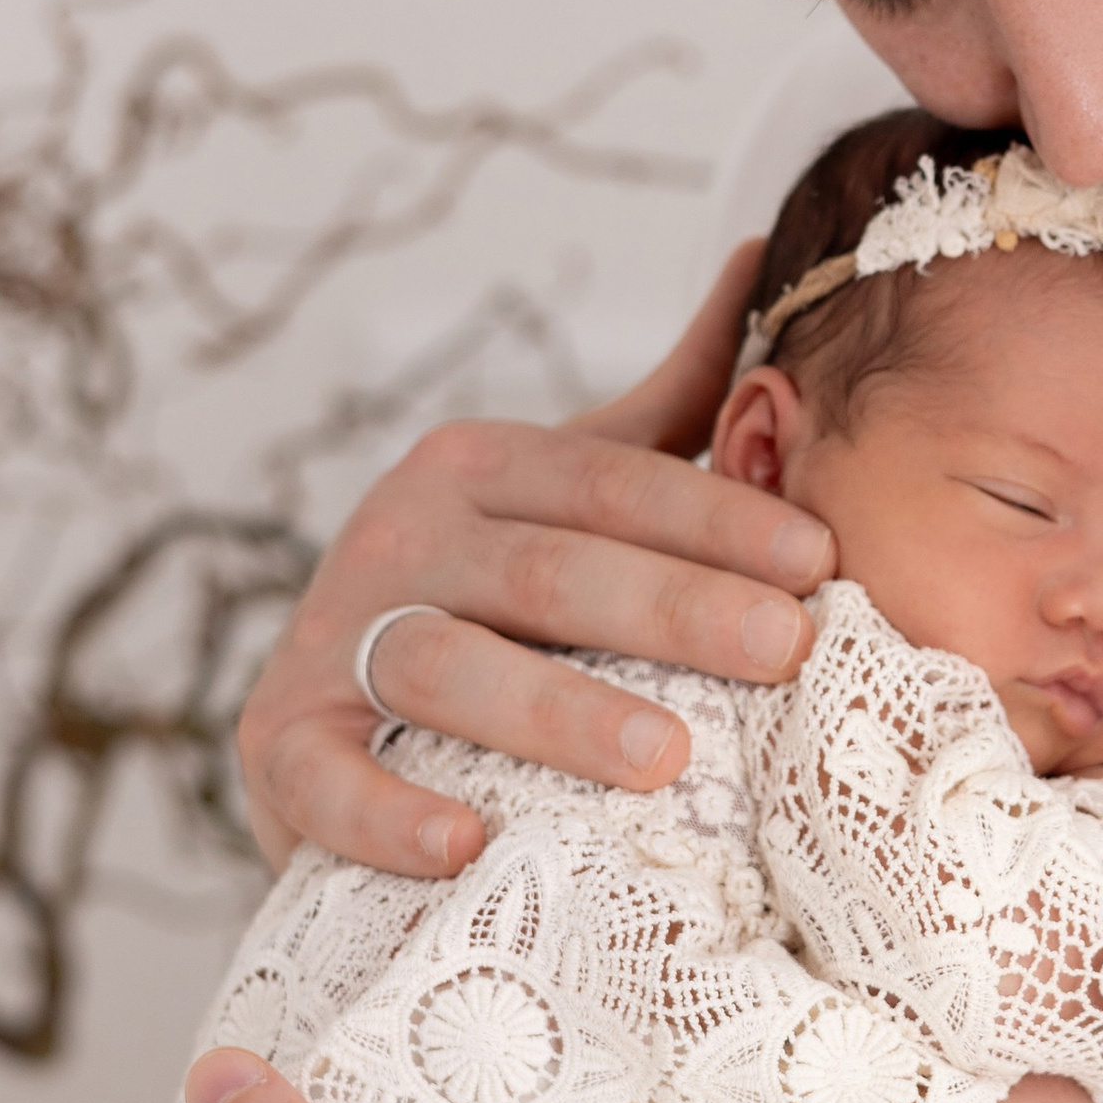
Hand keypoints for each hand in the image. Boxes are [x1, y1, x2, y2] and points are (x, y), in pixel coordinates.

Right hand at [238, 240, 835, 876]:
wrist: (331, 709)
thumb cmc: (491, 597)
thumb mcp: (570, 489)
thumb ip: (669, 402)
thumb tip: (764, 254)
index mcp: (478, 469)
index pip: (613, 485)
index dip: (718, 520)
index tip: (823, 563)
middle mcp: (399, 536)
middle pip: (550, 571)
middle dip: (675, 607)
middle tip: (785, 648)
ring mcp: (333, 638)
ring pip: (449, 664)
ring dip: (560, 712)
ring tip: (667, 758)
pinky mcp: (280, 743)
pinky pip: (327, 778)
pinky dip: (390, 814)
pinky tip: (466, 847)